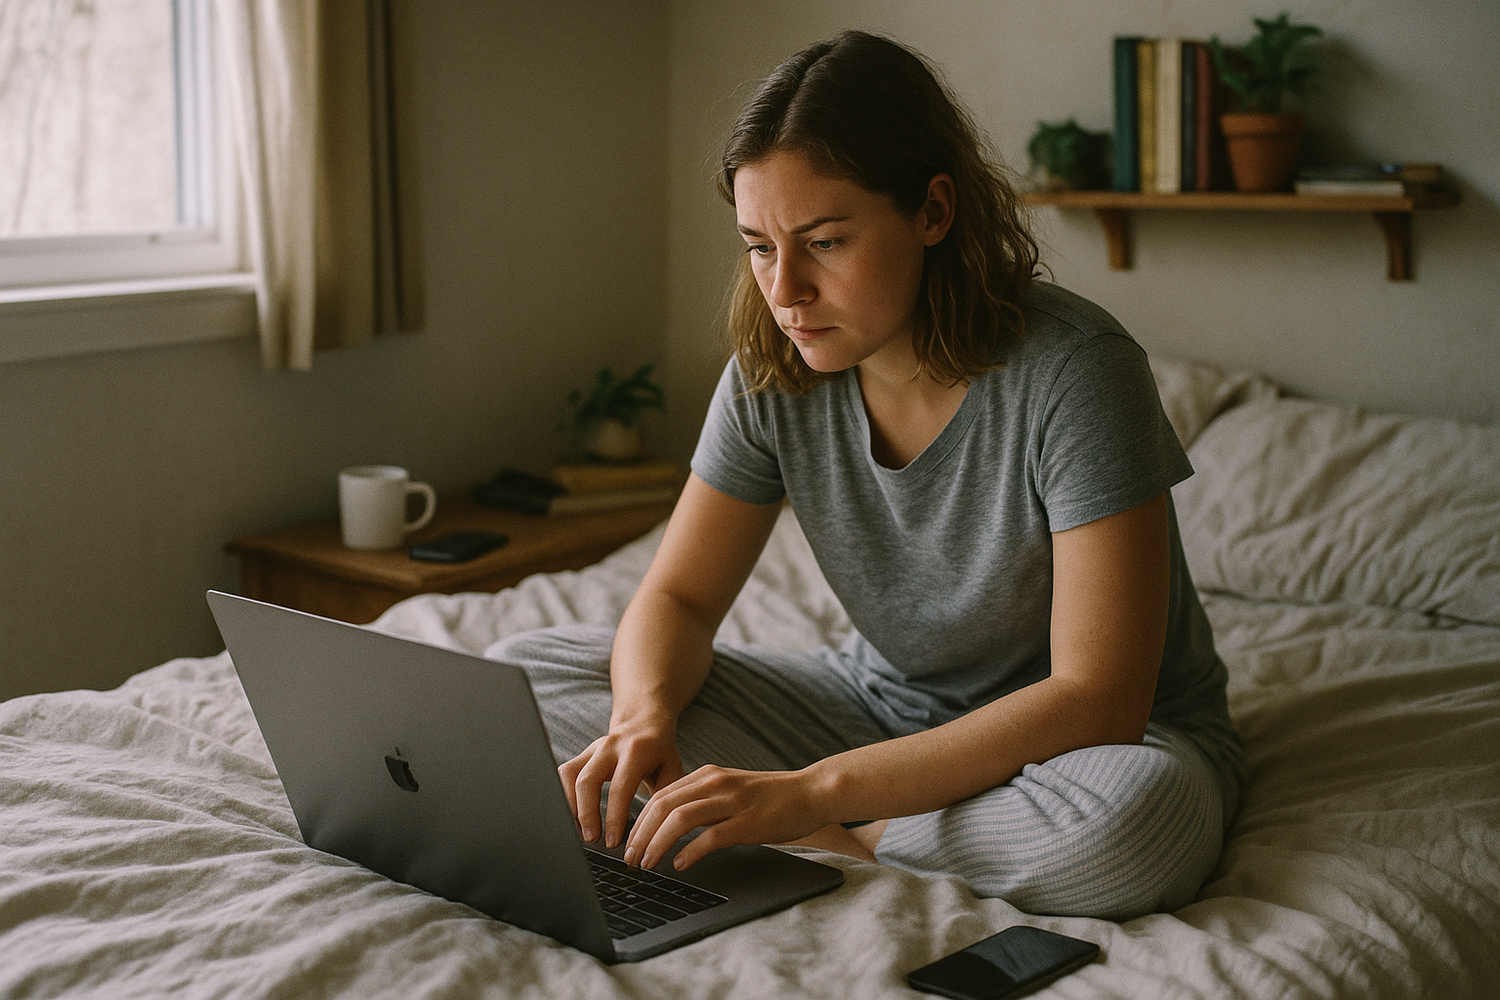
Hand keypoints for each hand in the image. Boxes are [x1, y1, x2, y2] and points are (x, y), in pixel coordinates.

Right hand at [559, 723, 684, 848]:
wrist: (644, 723)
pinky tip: (574, 817)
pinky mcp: (582, 754)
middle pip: (587, 780)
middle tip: (591, 839)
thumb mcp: (672, 771)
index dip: (614, 817)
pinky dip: (564, 796)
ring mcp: (593, 748)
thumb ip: (664, 799)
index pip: (620, 787)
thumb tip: (654, 835)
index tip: (613, 842)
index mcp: (636, 750)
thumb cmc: (660, 752)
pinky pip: (565, 774)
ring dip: (571, 806)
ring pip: (570, 776)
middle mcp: (610, 746)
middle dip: (586, 814)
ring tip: (581, 832)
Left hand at [622, 765, 829, 871]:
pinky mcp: (748, 822)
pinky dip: (689, 852)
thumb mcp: (731, 790)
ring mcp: (732, 801)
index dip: (638, 821)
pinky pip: (710, 836)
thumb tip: (671, 826)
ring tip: (647, 864)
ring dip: (656, 844)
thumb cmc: (771, 797)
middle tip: (630, 858)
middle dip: (640, 834)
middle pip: (662, 806)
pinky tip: (680, 865)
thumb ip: (703, 801)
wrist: (812, 792)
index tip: (629, 843)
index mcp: (708, 775)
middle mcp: (716, 783)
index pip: (660, 796)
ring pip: (679, 819)